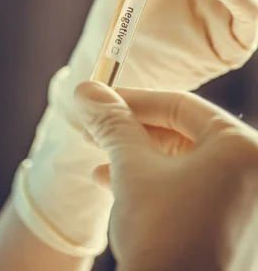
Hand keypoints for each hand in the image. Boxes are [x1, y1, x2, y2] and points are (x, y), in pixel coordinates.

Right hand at [75, 81, 257, 270]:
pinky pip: (193, 190)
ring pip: (185, 164)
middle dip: (132, 133)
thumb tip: (87, 91)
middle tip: (97, 128)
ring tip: (100, 161)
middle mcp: (255, 174)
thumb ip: (112, 123)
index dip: (134, 100)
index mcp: (243, 149)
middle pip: (183, 134)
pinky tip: (116, 185)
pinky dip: (156, 184)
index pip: (180, 106)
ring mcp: (248, 205)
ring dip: (138, 159)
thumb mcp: (132, 168)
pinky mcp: (235, 230)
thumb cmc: (163, 237)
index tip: (101, 99)